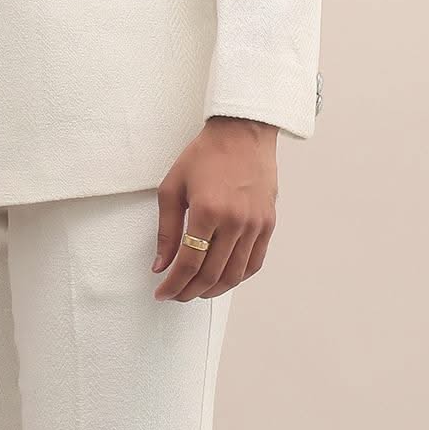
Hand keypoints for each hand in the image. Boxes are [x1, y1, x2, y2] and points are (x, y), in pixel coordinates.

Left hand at [151, 117, 277, 300]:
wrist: (242, 134)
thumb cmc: (204, 156)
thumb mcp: (172, 188)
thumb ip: (166, 231)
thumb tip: (160, 265)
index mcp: (207, 211)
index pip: (188, 263)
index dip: (173, 284)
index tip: (162, 292)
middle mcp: (235, 221)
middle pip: (211, 273)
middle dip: (189, 291)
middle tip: (176, 295)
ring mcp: (255, 224)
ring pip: (234, 274)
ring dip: (213, 290)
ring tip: (196, 291)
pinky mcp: (268, 224)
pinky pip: (254, 262)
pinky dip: (237, 277)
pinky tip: (222, 279)